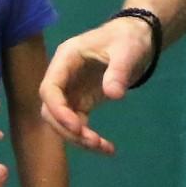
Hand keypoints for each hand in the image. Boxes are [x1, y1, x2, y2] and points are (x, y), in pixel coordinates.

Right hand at [39, 16, 154, 153]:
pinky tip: (107, 148)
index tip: (78, 127)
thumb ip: (118, 71)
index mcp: (66, 58)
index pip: (49, 88)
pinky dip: (88, 137)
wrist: (135, 38)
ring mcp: (70, 90)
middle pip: (50, 109)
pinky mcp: (81, 101)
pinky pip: (77, 124)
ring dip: (78, 138)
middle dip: (68, 129)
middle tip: (93, 141)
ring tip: (103, 148)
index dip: (58, 110)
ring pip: (61, 121)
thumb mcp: (127, 51)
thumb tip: (114, 95)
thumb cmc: (128, 38)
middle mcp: (63, 76)